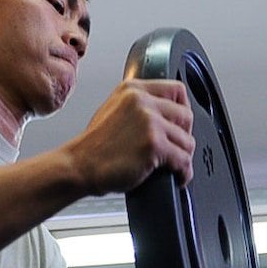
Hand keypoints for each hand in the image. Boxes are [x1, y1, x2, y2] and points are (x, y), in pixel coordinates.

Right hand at [63, 79, 194, 194]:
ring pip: (187, 140)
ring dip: (183, 156)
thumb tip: (163, 114)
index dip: (183, 109)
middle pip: (186, 115)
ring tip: (173, 166)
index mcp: (133, 90)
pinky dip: (184, 173)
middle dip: (184, 135)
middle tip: (175, 148)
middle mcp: (142, 102)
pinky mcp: (154, 145)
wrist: (79, 166)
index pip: (176, 90)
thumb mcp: (113, 110)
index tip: (180, 124)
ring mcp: (149, 123)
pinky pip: (184, 160)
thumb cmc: (93, 147)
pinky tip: (176, 177)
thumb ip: (137, 106)